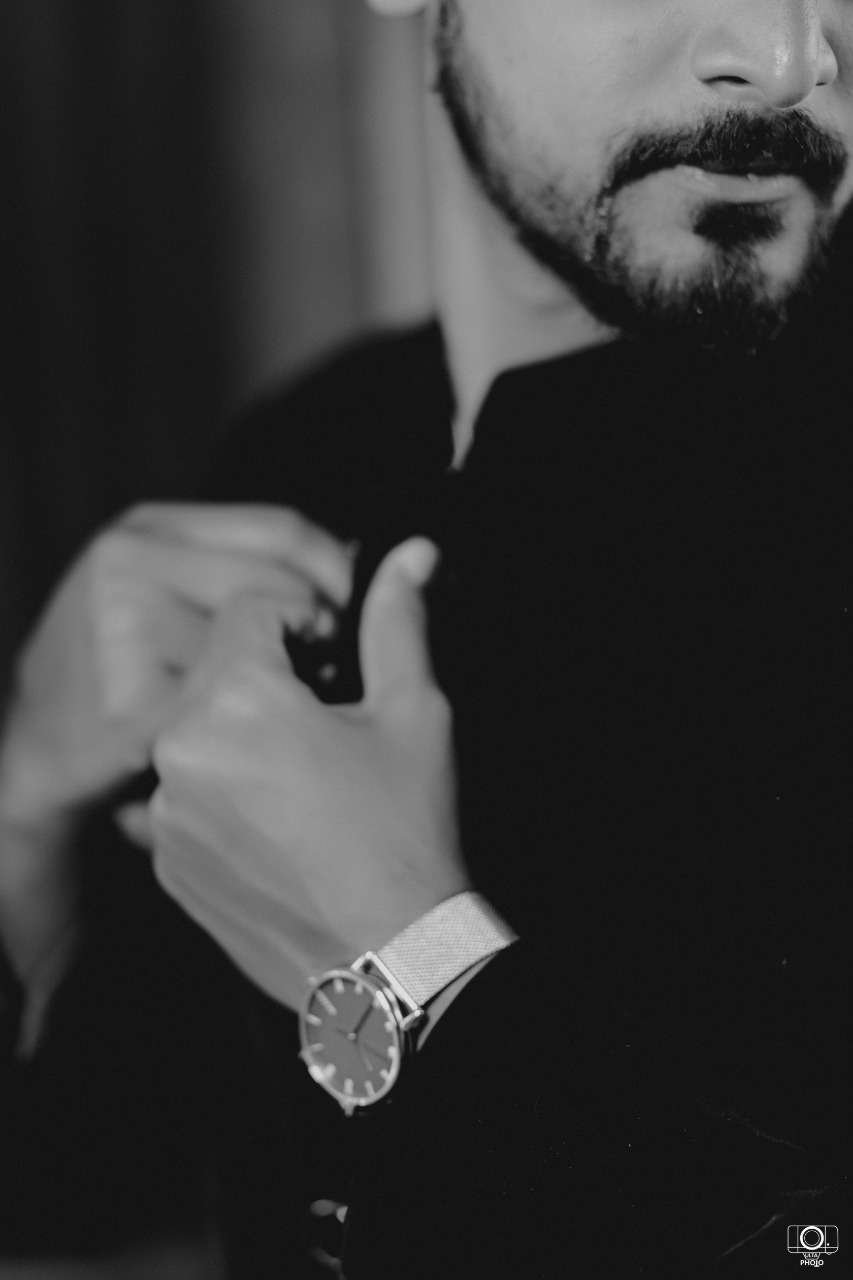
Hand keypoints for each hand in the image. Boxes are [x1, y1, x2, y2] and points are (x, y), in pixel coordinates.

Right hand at [0, 502, 352, 835]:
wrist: (37, 749)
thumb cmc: (124, 669)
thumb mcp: (163, 586)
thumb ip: (242, 565)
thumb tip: (358, 557)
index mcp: (150, 528)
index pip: (284, 529)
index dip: (336, 571)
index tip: (355, 612)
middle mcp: (130, 563)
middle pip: (281, 588)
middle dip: (319, 633)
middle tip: (325, 672)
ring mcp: (125, 628)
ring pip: (264, 651)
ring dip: (290, 684)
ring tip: (282, 704)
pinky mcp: (132, 701)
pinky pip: (233, 709)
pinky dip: (251, 728)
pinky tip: (246, 736)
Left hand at [149, 539, 467, 1011]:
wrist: (387, 958)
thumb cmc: (405, 834)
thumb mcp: (411, 712)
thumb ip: (396, 622)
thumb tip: (412, 555)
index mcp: (236, 698)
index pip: (252, 609)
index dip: (302, 620)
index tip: (335, 658)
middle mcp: (181, 748)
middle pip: (217, 668)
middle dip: (269, 675)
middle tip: (326, 719)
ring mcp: (165, 811)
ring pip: (198, 730)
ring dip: (242, 733)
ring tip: (304, 778)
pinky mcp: (164, 859)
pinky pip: (185, 793)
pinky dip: (222, 792)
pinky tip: (277, 820)